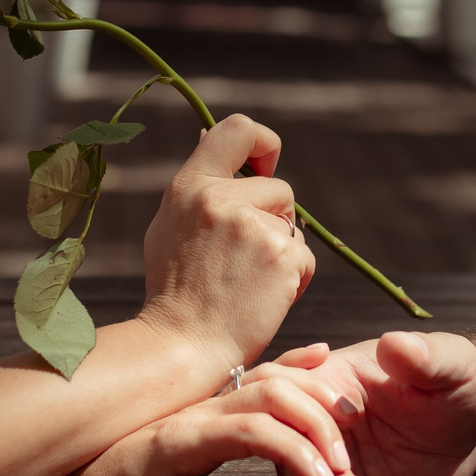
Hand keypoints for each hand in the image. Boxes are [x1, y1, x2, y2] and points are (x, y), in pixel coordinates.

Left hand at [33, 362, 379, 475]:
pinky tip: (323, 357)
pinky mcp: (206, 397)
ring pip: (268, 377)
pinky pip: (256, 371)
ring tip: (351, 417)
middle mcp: (195, 408)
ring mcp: (202, 397)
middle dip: (316, 423)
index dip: (296, 451)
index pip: (252, 430)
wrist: (61, 461)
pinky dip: (293, 364)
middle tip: (344, 465)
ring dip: (313, 392)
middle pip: (270, 394)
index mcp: (179, 438)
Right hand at [137, 114, 314, 378]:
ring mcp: (252, 226)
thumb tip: (209, 137)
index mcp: (189, 186)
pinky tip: (265, 298)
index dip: (264, 143)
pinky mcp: (281, 255)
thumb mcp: (170, 226)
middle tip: (247, 260)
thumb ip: (198, 187)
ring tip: (250, 282)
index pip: (238, 130)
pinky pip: (305, 256)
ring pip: (293, 226)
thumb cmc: (175, 291)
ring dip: (284, 251)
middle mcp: (219, 198)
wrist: (182, 345)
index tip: (266, 167)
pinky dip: (294, 278)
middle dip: (276, 221)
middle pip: (279, 189)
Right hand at [269, 330, 475, 475]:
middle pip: (284, 454)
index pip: (286, 401)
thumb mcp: (453, 366)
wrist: (472, 427)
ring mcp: (327, 461)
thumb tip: (395, 343)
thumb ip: (427, 357)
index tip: (344, 460)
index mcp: (330, 379)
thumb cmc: (459, 383)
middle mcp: (316, 421)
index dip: (308, 435)